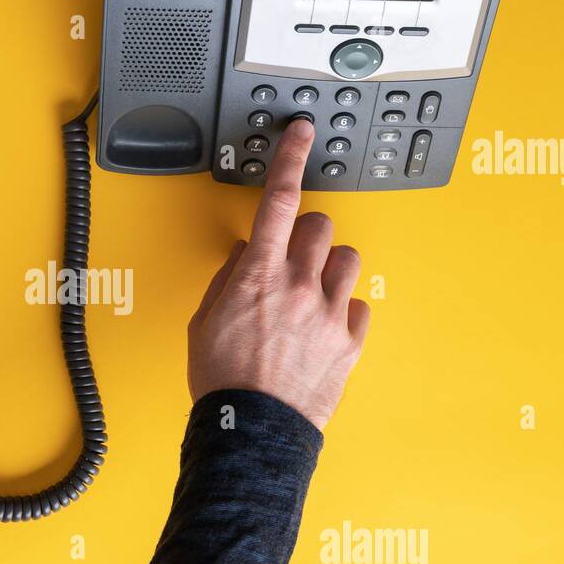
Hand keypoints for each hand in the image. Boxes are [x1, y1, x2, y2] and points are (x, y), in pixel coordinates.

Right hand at [187, 118, 369, 429]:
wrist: (253, 431)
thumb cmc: (222, 381)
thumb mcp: (204, 322)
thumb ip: (227, 279)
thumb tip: (244, 254)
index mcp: (257, 275)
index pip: (278, 199)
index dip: (290, 158)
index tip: (301, 132)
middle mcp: (298, 285)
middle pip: (320, 225)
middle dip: (306, 234)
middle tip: (291, 257)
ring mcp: (328, 312)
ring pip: (347, 259)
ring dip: (329, 268)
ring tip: (310, 293)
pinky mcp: (349, 341)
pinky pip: (358, 305)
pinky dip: (342, 308)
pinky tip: (322, 325)